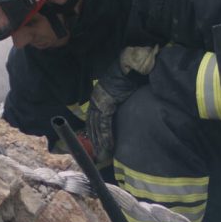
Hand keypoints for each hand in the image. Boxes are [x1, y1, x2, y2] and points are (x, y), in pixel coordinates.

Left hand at [85, 51, 150, 166]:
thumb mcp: (119, 92)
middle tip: (97, 153)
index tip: (96, 142)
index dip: (94, 131)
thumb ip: (116, 101)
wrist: (129, 68)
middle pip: (92, 125)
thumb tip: (120, 109)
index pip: (93, 118)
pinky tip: (108, 145)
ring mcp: (99, 103)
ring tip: (102, 153)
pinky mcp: (106, 105)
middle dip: (94, 140)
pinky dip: (106, 135)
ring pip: (96, 127)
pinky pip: (104, 124)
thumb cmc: (127, 78)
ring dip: (99, 141)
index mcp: (98, 98)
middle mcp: (95, 101)